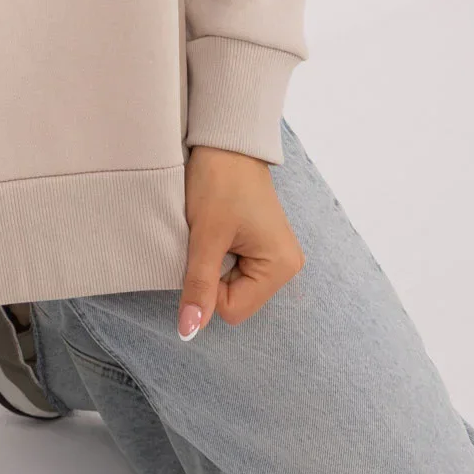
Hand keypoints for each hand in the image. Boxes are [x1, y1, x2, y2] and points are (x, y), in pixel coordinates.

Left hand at [177, 143, 304, 339]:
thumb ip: (199, 286)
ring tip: (213, 231)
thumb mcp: (205, 236)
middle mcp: (285, 267)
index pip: (231, 310)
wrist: (226, 142)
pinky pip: (232, 270)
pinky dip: (218, 256)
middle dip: (211, 275)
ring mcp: (273, 257)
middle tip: (207, 237)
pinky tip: (217, 230)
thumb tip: (189, 332)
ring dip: (213, 264)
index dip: (207, 286)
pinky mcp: (261, 247)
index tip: (204, 248)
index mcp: (281, 267)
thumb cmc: (219, 182)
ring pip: (230, 286)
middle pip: (233, 301)